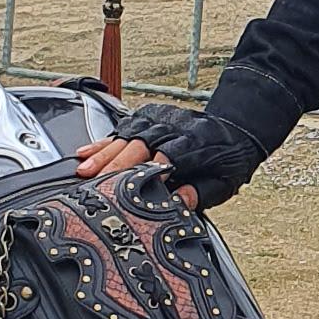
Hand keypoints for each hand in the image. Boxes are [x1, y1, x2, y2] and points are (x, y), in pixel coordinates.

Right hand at [73, 109, 262, 213]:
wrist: (235, 129)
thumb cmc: (228, 160)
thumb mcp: (224, 183)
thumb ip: (201, 193)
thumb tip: (180, 201)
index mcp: (194, 144)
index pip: (166, 156)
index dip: (146, 171)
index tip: (128, 188)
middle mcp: (173, 127)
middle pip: (139, 145)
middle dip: (115, 164)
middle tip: (94, 182)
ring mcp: (159, 120)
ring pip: (126, 136)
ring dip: (103, 154)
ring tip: (83, 170)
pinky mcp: (148, 118)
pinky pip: (122, 129)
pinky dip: (103, 142)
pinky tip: (85, 152)